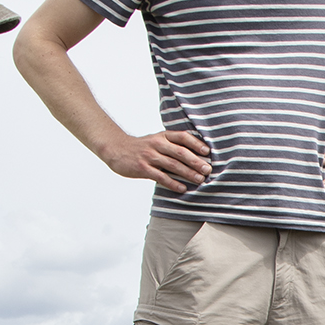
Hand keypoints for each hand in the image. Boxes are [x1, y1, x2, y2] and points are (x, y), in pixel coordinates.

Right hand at [97, 130, 211, 190]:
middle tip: (208, 170)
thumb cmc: (142, 147)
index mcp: (163, 136)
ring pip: (173, 165)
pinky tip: (182, 188)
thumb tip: (198, 155)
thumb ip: (173, 145)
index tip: (207, 152)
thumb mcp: (157, 140)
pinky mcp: (143, 168)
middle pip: (180, 152)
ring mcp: (149, 156)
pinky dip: (172, 183)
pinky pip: (161, 177)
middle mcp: (157, 144)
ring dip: (188, 173)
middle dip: (196, 161)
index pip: (182, 137)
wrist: (116, 150)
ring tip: (200, 180)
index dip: (196, 144)